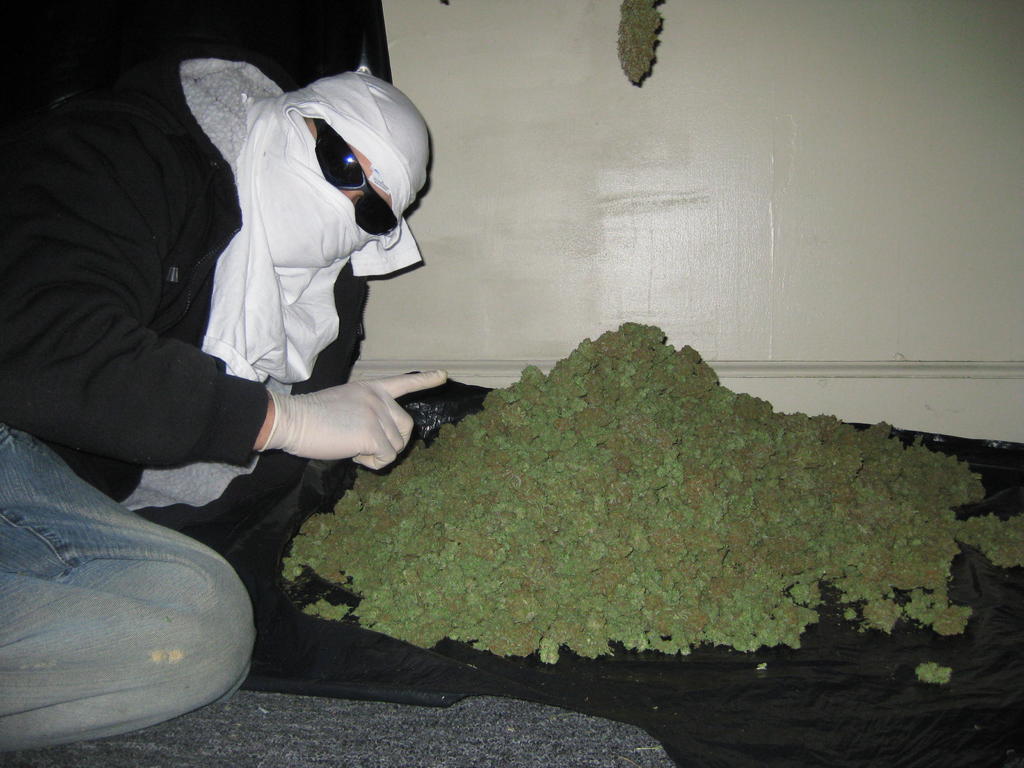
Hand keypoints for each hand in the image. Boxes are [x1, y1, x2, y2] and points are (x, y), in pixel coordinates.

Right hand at [258, 370, 446, 467]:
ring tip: (350, 445)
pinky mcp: (373, 433)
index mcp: (371, 388)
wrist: (292, 419)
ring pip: (397, 446)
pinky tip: (351, 452)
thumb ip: (367, 412)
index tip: (444, 375)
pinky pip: (387, 457)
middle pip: (406, 428)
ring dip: (376, 453)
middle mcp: (379, 398)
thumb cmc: (310, 417)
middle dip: (390, 442)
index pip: (404, 382)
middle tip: (361, 444)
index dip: (425, 380)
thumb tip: (380, 437)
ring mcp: (377, 414)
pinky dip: (371, 462)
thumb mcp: (345, 403)